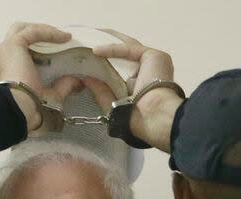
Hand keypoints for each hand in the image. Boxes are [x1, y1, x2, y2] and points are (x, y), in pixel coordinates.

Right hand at [0, 23, 83, 131]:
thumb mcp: (51, 95)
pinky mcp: (14, 44)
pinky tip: (64, 37)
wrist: (20, 106)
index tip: (57, 49)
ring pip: (25, 29)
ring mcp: (7, 49)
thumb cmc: (31, 105)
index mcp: (10, 70)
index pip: (22, 51)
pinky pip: (33, 32)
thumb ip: (63, 86)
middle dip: (39, 34)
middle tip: (59, 40)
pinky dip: (49, 32)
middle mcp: (5, 57)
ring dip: (44, 30)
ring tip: (63, 36)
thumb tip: (78, 82)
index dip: (39, 46)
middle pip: (20, 35)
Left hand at [90, 30, 183, 152]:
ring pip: (128, 48)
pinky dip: (112, 49)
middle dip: (108, 49)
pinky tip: (96, 50)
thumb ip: (100, 91)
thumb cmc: (135, 115)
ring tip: (90, 39)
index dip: (108, 63)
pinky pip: (130, 49)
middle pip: (125, 55)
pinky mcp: (154, 56)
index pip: (123, 68)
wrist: (151, 115)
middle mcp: (149, 72)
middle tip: (88, 44)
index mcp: (143, 84)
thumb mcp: (112, 103)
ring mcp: (153, 63)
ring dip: (110, 42)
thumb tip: (85, 79)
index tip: (90, 59)